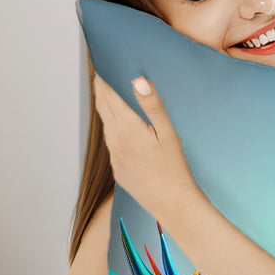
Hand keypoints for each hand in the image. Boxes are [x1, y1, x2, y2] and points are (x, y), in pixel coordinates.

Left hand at [92, 73, 198, 221]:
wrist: (172, 205)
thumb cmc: (175, 170)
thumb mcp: (169, 134)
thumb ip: (153, 105)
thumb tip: (138, 81)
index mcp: (127, 128)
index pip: (108, 97)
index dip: (102, 81)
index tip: (100, 69)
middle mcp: (116, 142)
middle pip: (102, 110)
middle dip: (100, 92)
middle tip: (100, 78)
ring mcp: (115, 157)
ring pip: (105, 127)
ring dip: (105, 111)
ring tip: (108, 99)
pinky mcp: (118, 170)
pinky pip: (112, 145)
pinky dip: (112, 131)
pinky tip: (120, 130)